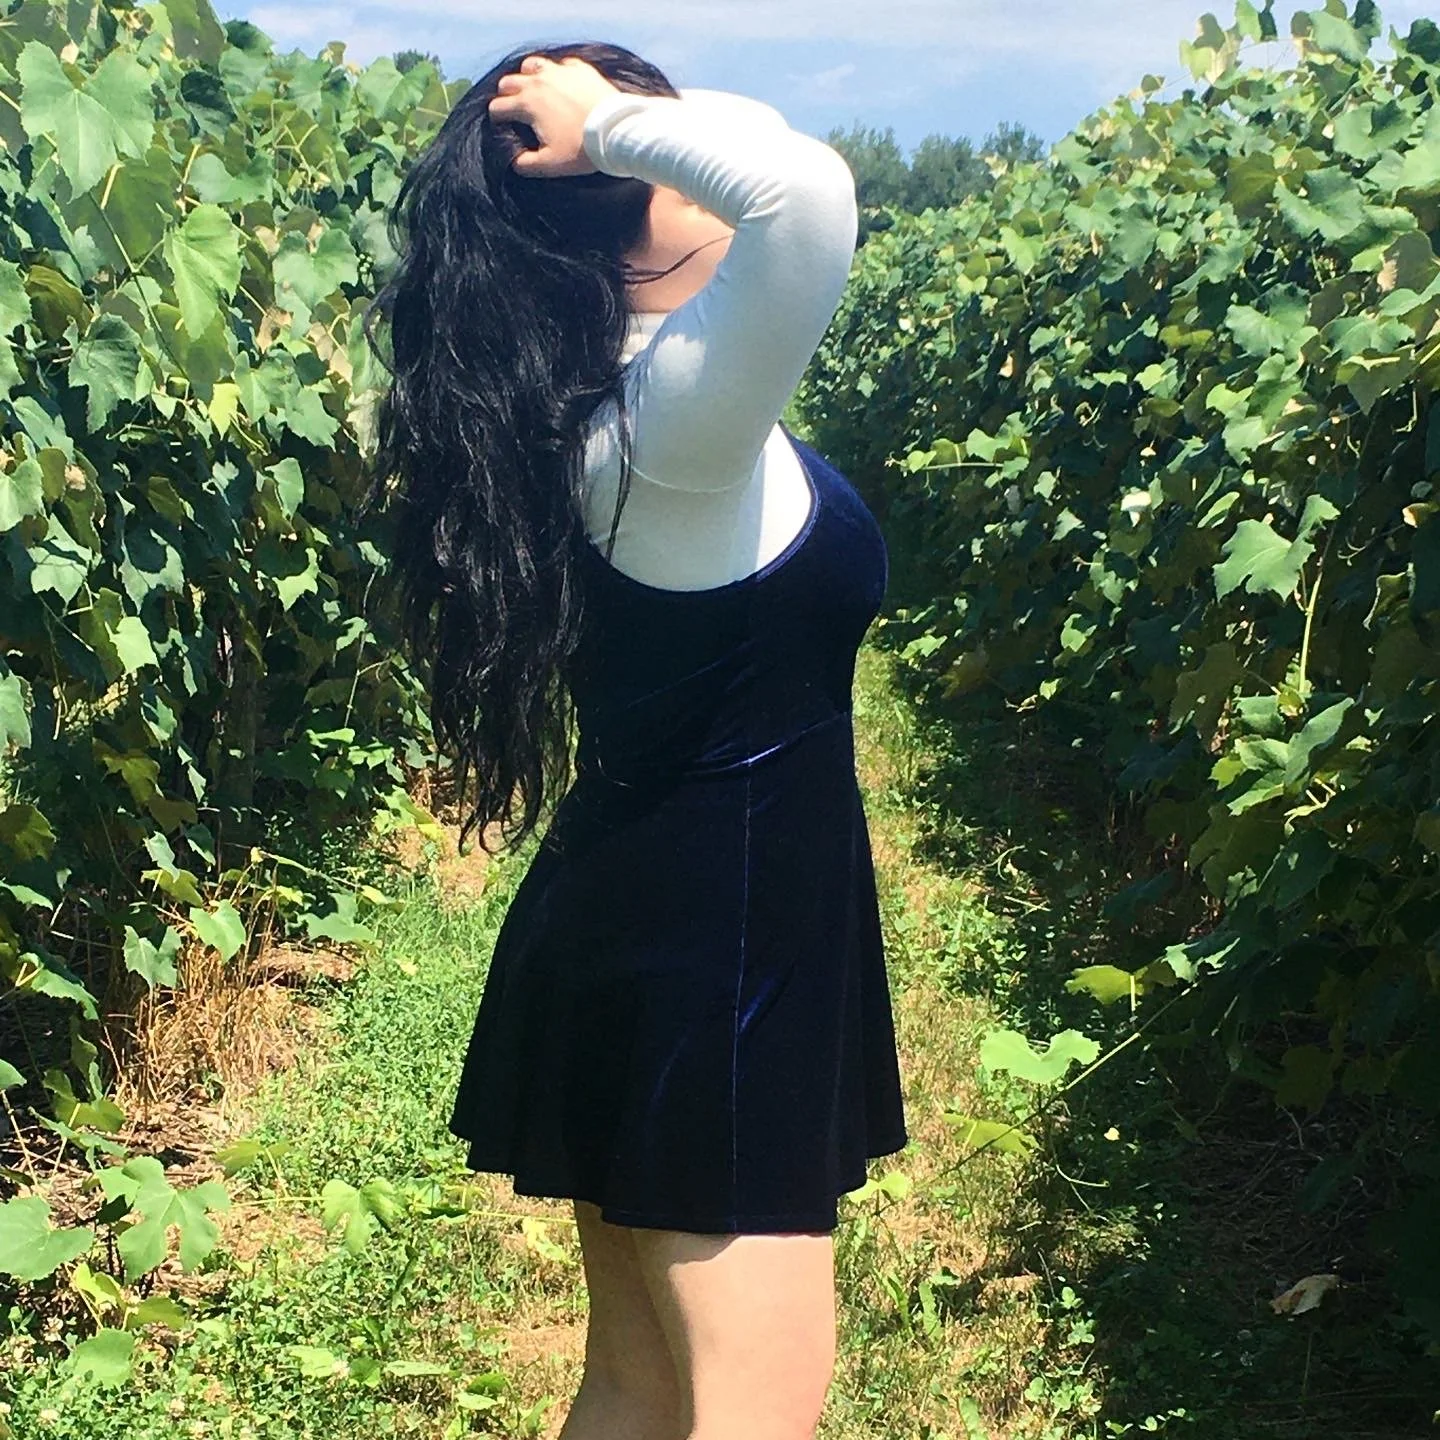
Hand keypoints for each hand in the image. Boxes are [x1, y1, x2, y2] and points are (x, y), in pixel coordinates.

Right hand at [488, 55, 620, 175]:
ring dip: (527, 76)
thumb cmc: (580, 149)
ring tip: (532, 87)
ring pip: (531, 64)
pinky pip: (562, 64)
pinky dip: (558, 72)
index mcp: (527, 104)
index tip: (502, 125)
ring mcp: (559, 71)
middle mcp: (538, 81)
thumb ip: (526, 164)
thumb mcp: (550, 164)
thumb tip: (514, 162)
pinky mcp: (580, 68)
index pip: (498, 107)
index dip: (497, 118)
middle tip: (513, 106)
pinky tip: (562, 82)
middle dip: (506, 94)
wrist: (614, 130)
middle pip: (509, 81)